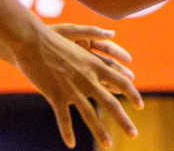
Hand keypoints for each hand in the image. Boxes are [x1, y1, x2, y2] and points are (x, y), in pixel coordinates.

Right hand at [12, 21, 143, 148]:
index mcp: (95, 65)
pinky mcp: (55, 95)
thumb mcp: (80, 41)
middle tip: (134, 134)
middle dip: (123, 120)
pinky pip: (63, 118)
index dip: (132, 95)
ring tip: (108, 144)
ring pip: (89, 114)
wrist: (32, 41)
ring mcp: (72, 88)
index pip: (121, 82)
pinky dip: (67, 132)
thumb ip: (96, 41)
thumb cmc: (54, 39)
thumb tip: (112, 35)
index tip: (141, 107)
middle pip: (110, 102)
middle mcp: (88, 78)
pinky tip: (71, 144)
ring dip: (100, 131)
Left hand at [51, 24, 134, 94]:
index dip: (119, 54)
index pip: (107, 48)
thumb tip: (112, 33)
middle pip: (104, 64)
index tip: (129, 60)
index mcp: (86, 42)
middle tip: (131, 79)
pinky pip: (81, 86)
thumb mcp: (68, 31)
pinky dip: (90, 92)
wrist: (25, 46)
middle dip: (117, 71)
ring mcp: (75, 67)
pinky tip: (98, 99)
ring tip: (119, 91)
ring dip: (107, 84)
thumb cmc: (47, 35)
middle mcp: (83, 55)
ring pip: (95, 77)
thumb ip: (89, 31)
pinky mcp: (66, 77)